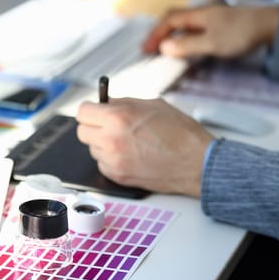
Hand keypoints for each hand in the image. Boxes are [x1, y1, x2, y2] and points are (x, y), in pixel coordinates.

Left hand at [76, 98, 213, 197]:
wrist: (196, 163)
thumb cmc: (180, 133)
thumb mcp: (152, 105)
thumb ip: (124, 103)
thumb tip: (107, 103)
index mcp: (117, 117)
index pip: (83, 112)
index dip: (90, 110)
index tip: (95, 111)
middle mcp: (111, 139)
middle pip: (82, 132)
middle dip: (93, 127)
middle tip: (108, 126)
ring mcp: (113, 160)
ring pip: (93, 149)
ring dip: (103, 145)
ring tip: (126, 142)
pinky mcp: (118, 176)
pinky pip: (103, 165)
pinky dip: (112, 160)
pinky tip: (130, 155)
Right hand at [142, 5, 278, 58]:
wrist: (270, 26)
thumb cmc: (241, 33)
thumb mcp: (212, 43)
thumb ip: (188, 45)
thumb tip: (164, 47)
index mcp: (198, 14)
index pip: (169, 21)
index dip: (155, 34)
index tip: (146, 48)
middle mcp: (202, 13)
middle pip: (174, 19)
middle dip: (159, 33)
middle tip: (150, 48)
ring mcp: (211, 18)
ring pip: (184, 23)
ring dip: (170, 35)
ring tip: (163, 48)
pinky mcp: (219, 24)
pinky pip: (193, 28)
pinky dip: (182, 36)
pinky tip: (185, 45)